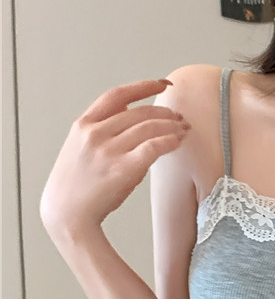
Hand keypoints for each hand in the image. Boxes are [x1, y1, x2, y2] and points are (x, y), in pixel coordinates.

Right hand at [40, 79, 188, 237]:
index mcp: (83, 125)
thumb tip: (131, 118)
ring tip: (184, 130)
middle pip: (138, 112)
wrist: (67, 214)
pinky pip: (153, 147)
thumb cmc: (77, 187)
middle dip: (164, 112)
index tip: (161, 84)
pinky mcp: (123, 169)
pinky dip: (169, 141)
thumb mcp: (79, 149)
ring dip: (171, 126)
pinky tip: (178, 142)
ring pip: (148, 127)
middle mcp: (95, 133)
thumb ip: (101, 132)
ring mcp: (108, 150)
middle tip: (180, 117)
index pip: (117, 95)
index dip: (143, 87)